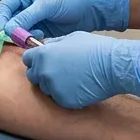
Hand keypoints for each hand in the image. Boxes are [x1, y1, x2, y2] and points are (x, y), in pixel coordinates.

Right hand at [0, 0, 129, 38]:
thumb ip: (26, 17)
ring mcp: (33, 18)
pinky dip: (31, 39)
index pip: (5, 7)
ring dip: (23, 35)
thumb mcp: (46, 6)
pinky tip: (41, 37)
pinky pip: (29, 37)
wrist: (91, 9)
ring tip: (35, 36)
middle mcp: (26, 5)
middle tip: (18, 39)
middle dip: (13, 30)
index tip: (4, 32)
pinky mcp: (41, 29)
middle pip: (10, 20)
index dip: (2, 20)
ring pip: (18, 30)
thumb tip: (8, 29)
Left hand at [22, 32, 139, 107]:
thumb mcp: (70, 38)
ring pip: (46, 89)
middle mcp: (44, 72)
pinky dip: (66, 95)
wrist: (112, 66)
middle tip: (58, 71)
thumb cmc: (94, 48)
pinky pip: (59, 99)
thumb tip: (45, 46)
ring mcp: (53, 88)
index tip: (42, 61)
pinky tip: (78, 87)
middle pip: (33, 76)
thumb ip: (54, 44)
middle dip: (42, 73)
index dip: (35, 59)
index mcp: (43, 55)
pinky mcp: (64, 101)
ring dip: (54, 85)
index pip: (27, 59)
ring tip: (72, 79)